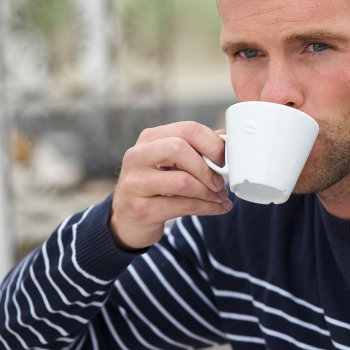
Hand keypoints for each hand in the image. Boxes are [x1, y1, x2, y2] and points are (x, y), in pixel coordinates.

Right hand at [110, 121, 231, 250]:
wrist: (125, 220)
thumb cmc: (153, 186)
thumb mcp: (169, 162)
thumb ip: (195, 148)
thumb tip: (225, 137)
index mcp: (149, 139)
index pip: (187, 129)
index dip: (213, 143)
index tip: (225, 159)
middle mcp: (137, 156)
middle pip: (179, 148)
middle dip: (207, 166)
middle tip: (220, 180)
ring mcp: (136, 183)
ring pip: (182, 181)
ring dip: (209, 191)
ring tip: (221, 196)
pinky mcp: (142, 209)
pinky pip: (183, 206)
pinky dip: (208, 207)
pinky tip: (219, 208)